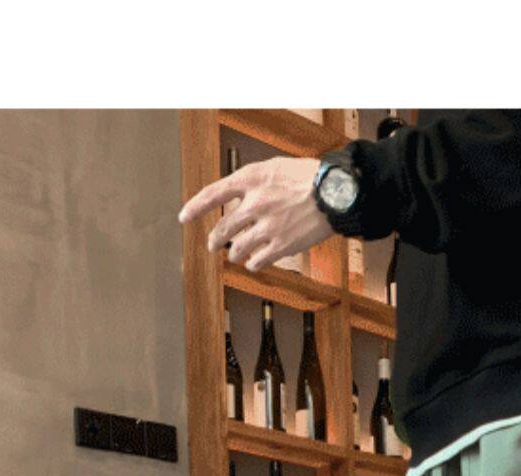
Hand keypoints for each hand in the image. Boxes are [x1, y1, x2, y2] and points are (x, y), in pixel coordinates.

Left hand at [178, 156, 335, 272]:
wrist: (335, 193)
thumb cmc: (310, 177)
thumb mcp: (275, 166)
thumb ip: (255, 180)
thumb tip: (240, 192)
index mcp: (250, 180)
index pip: (212, 194)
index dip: (195, 207)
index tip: (184, 217)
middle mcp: (254, 204)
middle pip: (223, 229)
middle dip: (215, 240)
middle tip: (212, 245)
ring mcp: (267, 227)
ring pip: (238, 248)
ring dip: (234, 253)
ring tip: (235, 255)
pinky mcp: (281, 246)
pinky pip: (258, 261)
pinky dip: (253, 263)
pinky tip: (254, 263)